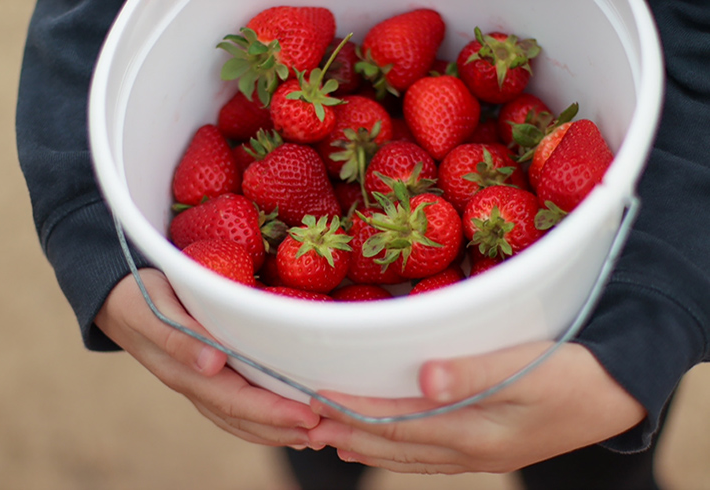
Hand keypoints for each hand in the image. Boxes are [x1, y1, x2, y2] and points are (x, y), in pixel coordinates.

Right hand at [95, 268, 319, 446]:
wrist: (115, 298)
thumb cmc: (137, 296)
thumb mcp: (152, 308)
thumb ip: (177, 336)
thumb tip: (212, 364)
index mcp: (185, 372)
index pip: (235, 401)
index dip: (272, 412)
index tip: (309, 417)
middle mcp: (196, 385)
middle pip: (244, 418)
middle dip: (284, 429)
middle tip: (326, 433)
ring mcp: (201, 385)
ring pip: (242, 419)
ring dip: (277, 431)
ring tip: (315, 437)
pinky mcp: (206, 377)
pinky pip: (237, 406)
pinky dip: (264, 419)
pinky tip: (287, 421)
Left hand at [307, 341, 645, 473]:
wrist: (616, 395)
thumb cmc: (574, 374)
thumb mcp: (529, 369)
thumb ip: (475, 374)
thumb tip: (424, 378)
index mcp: (475, 430)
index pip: (398, 423)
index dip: (356, 410)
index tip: (318, 397)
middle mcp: (470, 450)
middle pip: (396, 444)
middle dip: (350, 432)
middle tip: (308, 423)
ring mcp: (479, 454)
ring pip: (410, 455)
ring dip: (369, 445)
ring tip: (334, 438)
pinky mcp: (488, 448)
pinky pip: (430, 455)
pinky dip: (400, 450)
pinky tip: (387, 444)